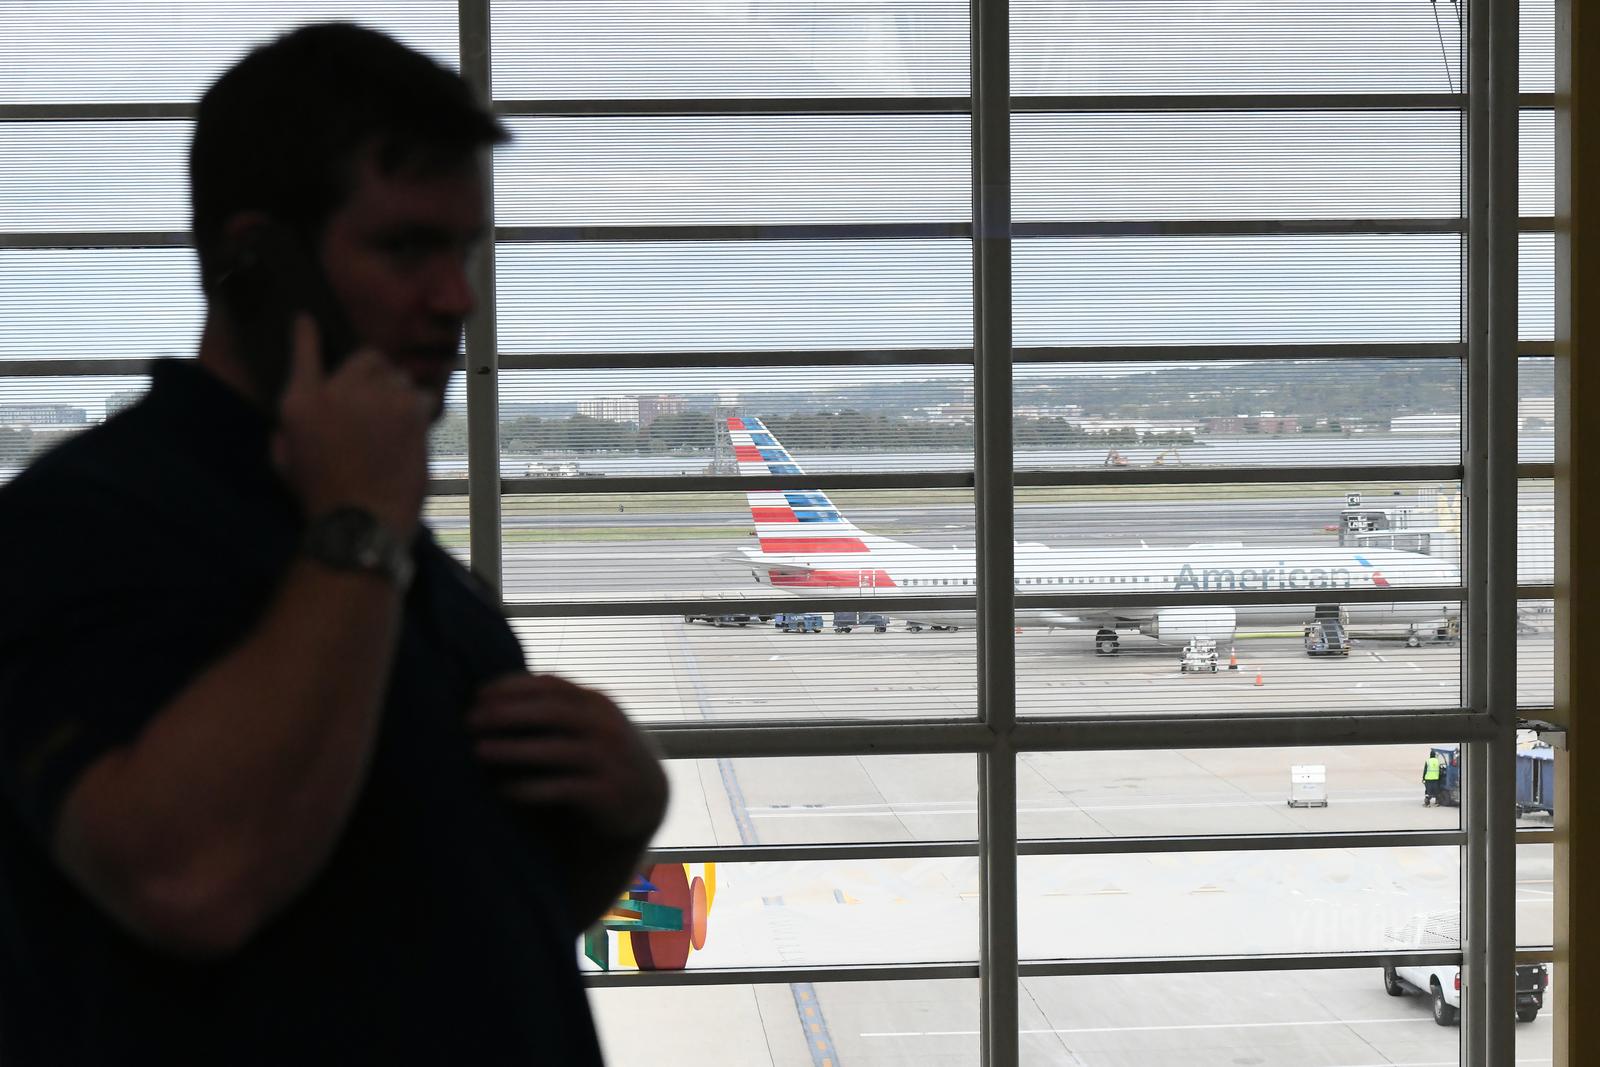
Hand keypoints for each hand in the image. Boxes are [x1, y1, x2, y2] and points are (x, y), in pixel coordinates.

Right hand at [274, 315, 431, 531]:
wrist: (360, 522)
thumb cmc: (319, 499)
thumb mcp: (286, 459)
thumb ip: (292, 425)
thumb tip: (305, 406)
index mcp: (301, 401)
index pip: (303, 350)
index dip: (306, 332)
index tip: (307, 320)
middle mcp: (339, 390)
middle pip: (367, 357)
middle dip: (373, 373)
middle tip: (375, 399)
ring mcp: (379, 398)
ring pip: (399, 377)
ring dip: (397, 393)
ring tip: (392, 424)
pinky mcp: (411, 413)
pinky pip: (421, 397)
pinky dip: (418, 411)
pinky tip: (410, 433)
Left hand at [467, 673, 667, 844]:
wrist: (645, 796)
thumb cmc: (600, 754)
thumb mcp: (588, 722)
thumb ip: (557, 707)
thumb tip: (493, 695)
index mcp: (595, 703)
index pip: (552, 684)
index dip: (514, 686)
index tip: (478, 694)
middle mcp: (605, 726)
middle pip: (553, 711)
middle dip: (509, 713)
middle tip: (470, 720)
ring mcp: (609, 759)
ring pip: (557, 750)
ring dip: (514, 749)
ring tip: (479, 751)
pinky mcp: (608, 793)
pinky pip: (565, 789)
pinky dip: (532, 788)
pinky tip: (504, 790)